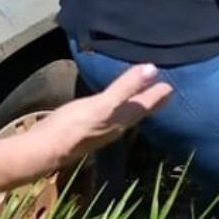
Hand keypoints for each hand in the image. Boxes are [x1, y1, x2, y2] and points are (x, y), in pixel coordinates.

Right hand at [32, 64, 172, 167]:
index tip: (173, 82)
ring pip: (127, 113)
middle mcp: (117, 126)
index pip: (149, 104)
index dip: (160, 93)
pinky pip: (111, 113)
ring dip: (137, 101)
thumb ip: (126, 88)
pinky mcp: (88, 128)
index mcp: (123, 119)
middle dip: (152, 98)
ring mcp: (102, 129)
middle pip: (140, 110)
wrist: (44, 149)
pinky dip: (119, 104)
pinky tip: (112, 103)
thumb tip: (153, 69)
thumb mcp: (103, 104)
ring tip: (143, 92)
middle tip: (165, 87)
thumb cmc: (74, 126)